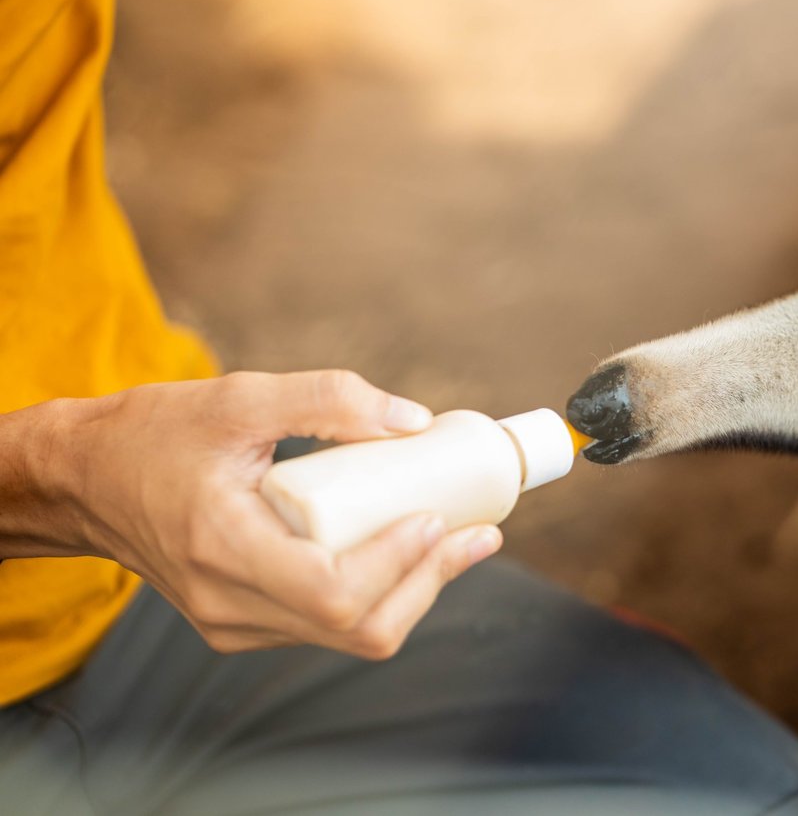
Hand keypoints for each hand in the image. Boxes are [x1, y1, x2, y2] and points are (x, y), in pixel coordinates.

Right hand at [30, 371, 502, 657]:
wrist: (86, 480)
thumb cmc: (155, 433)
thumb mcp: (239, 397)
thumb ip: (327, 398)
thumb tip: (415, 420)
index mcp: (221, 547)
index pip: (332, 592)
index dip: (399, 564)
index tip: (438, 516)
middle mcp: (227, 603)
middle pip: (354, 627)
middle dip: (429, 582)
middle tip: (478, 534)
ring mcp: (233, 623)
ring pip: (347, 634)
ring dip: (413, 590)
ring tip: (458, 538)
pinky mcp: (241, 622)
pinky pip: (326, 625)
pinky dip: (378, 593)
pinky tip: (409, 552)